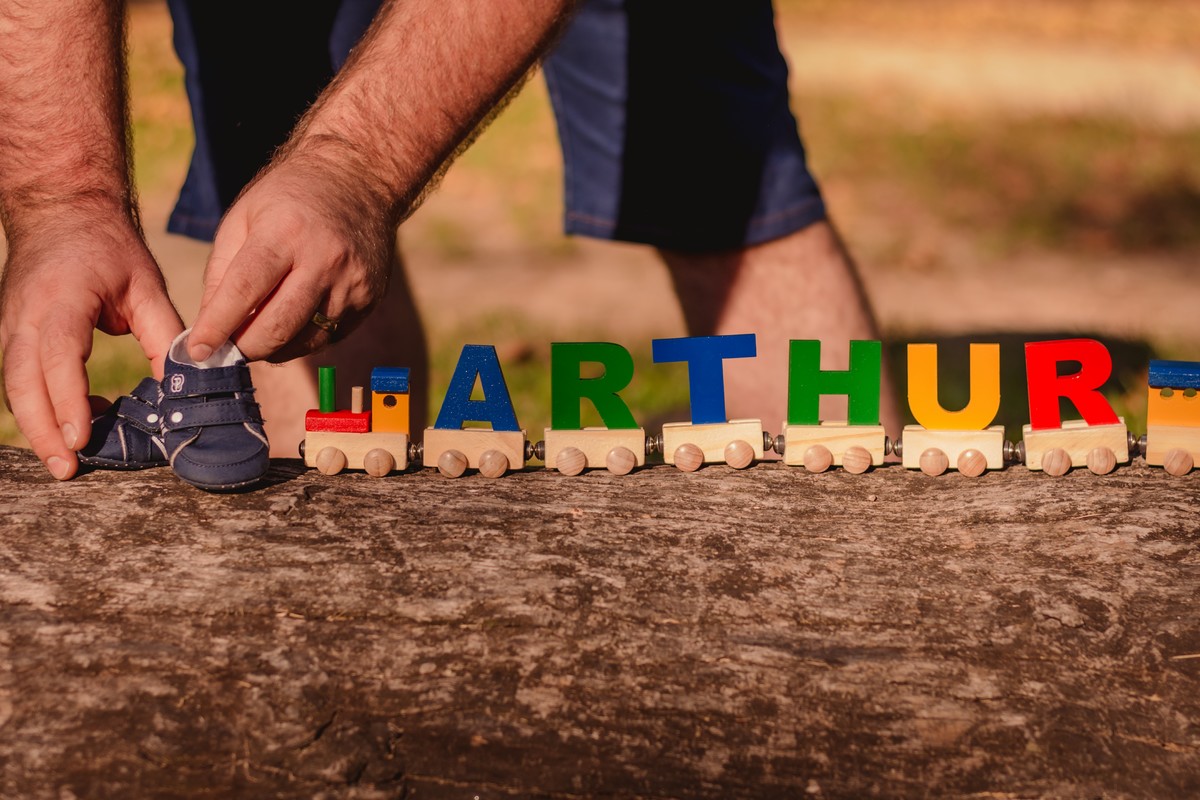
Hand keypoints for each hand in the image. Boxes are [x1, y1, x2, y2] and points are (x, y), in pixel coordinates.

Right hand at [0, 214, 182, 479]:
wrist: (61, 210)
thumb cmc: (109, 247)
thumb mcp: (146, 285)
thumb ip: (164, 334)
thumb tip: (186, 383)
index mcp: (62, 298)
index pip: (58, 353)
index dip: (67, 397)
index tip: (82, 435)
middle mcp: (25, 314)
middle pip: (21, 380)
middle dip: (42, 430)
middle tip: (67, 469)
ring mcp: (10, 324)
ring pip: (12, 385)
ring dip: (36, 426)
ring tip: (67, 461)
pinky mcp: (10, 334)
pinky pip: (17, 379)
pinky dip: (39, 407)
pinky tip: (75, 423)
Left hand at [186, 150, 394, 363]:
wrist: (358, 180)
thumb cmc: (289, 199)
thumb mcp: (243, 219)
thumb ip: (222, 274)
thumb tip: (209, 330)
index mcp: (285, 232)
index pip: (245, 290)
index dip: (218, 325)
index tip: (198, 351)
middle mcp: (324, 260)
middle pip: (278, 325)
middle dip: (245, 347)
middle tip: (227, 350)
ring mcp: (351, 283)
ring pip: (305, 341)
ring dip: (274, 348)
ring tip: (257, 335)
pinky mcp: (368, 299)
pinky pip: (328, 336)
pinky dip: (302, 339)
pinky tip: (291, 321)